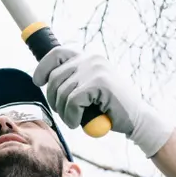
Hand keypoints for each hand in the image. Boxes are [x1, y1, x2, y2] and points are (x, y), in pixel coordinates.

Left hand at [32, 45, 173, 157]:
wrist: (136, 119)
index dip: (43, 68)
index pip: (56, 53)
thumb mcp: (89, 87)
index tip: (38, 82)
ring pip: (62, 92)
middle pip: (55, 77)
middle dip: (54, 99)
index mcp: (88, 57)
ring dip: (64, 112)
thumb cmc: (110, 107)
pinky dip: (71, 116)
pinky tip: (78, 123)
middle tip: (64, 113)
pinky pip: (72, 102)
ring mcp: (95, 69)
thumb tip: (45, 78)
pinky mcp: (99, 83)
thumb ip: (73, 78)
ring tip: (74, 120)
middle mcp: (91, 58)